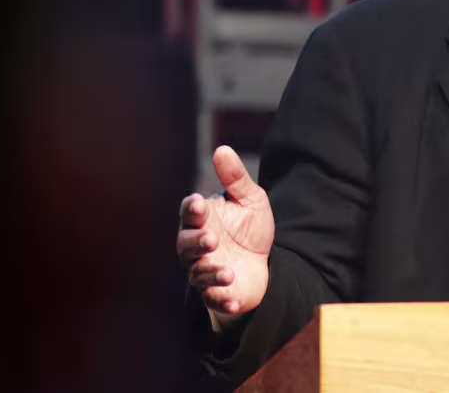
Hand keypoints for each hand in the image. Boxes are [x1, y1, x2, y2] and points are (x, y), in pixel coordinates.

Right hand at [177, 146, 273, 326]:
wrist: (262, 261)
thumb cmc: (249, 227)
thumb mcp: (250, 199)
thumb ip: (236, 178)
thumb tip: (222, 148)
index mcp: (203, 220)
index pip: (190, 213)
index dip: (191, 209)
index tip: (198, 203)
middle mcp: (198, 246)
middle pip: (186, 245)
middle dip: (197, 243)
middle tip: (212, 239)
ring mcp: (205, 270)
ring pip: (199, 274)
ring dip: (211, 273)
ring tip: (227, 271)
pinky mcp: (218, 293)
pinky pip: (215, 299)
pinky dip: (223, 300)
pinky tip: (234, 300)